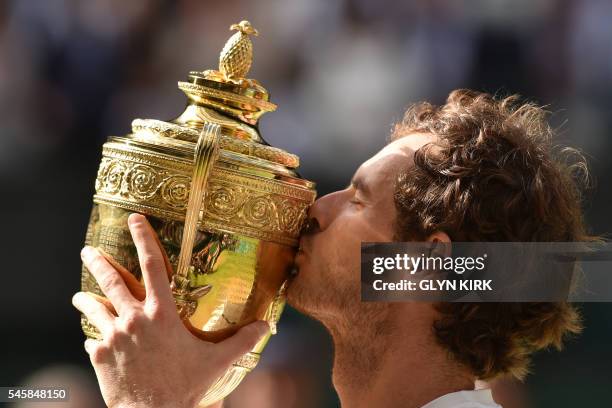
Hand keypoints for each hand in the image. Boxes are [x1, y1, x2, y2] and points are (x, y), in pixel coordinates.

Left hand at [72, 213, 269, 407]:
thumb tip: (267, 325)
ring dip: (85, 298)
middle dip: (98, 262)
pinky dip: (94, 335)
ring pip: (94, 307)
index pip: (152, 265)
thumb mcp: (217, 362)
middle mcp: (135, 319)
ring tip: (78, 295)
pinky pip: (93, 338)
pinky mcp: (99, 355)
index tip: (133, 219)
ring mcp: (113, 336)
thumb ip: (242, 341)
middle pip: (112, 281)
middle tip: (87, 251)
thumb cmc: (185, 387)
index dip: (143, 237)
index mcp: (162, 314)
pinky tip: (94, 337)